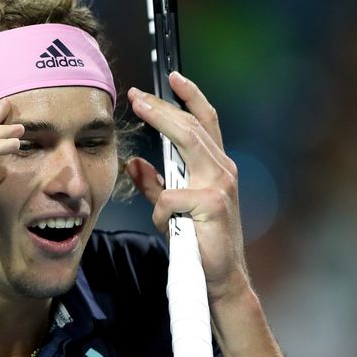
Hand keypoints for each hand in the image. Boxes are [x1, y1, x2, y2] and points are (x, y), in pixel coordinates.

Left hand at [125, 72, 248, 302]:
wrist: (217, 279)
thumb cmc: (196, 242)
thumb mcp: (169, 208)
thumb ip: (154, 184)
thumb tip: (135, 162)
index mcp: (214, 168)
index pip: (205, 123)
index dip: (190, 98)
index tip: (172, 77)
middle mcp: (222, 170)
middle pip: (192, 126)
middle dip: (164, 105)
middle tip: (136, 94)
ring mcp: (220, 186)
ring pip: (188, 143)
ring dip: (162, 121)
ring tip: (140, 108)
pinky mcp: (212, 205)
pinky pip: (172, 196)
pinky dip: (160, 208)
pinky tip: (165, 223)